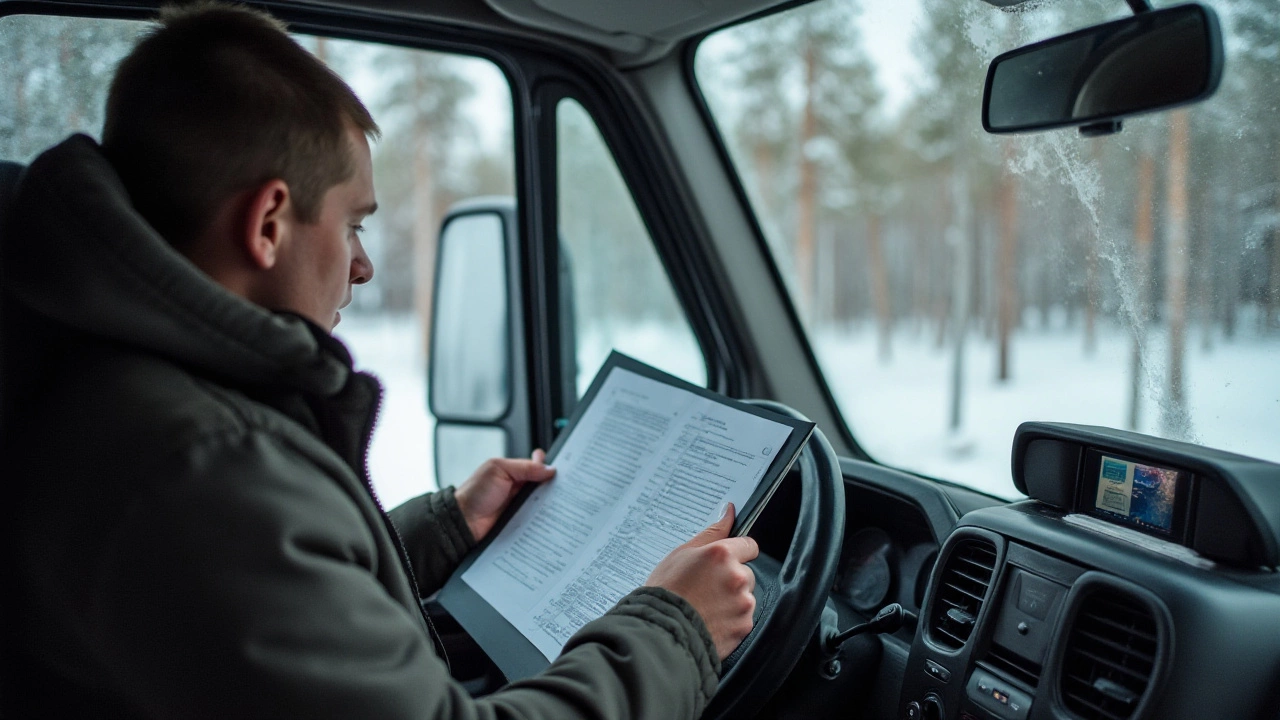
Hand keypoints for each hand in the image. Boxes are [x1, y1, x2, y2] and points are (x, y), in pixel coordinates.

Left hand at [454, 450, 554, 541]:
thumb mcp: (498, 470)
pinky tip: (552, 519)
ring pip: (545, 503)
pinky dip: (545, 519)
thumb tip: (549, 469)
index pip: (539, 465)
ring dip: (552, 503)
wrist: (464, 521)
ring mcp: (522, 505)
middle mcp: (520, 488)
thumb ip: (524, 467)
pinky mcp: (523, 522)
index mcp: (515, 472)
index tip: (563, 468)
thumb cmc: (475, 493)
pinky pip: (538, 520)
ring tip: (564, 503)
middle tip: (567, 488)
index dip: (550, 466)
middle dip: (556, 486)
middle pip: (546, 485)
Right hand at [645, 503, 758, 659]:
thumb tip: (728, 512)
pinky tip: (711, 620)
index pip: (749, 545)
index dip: (738, 553)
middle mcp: (736, 576)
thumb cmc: (666, 592)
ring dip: (732, 601)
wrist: (661, 632)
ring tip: (706, 607)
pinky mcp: (743, 625)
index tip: (729, 561)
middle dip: (732, 579)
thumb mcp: (682, 554)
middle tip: (707, 589)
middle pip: (746, 573)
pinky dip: (731, 620)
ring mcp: (742, 602)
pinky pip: (743, 618)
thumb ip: (711, 532)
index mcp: (722, 554)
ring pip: (745, 596)